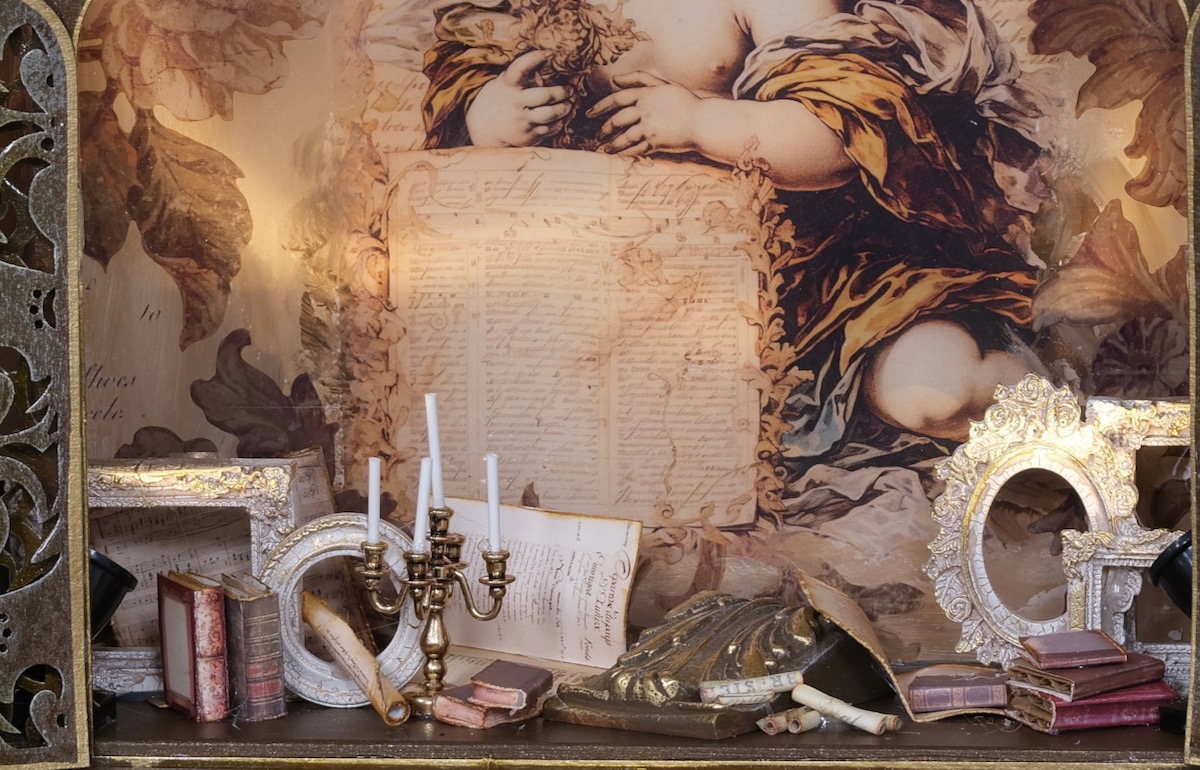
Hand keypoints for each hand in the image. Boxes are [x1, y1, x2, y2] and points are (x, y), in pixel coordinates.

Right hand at [466, 50, 574, 146]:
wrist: (484, 129)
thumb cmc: (500, 100)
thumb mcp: (502, 83)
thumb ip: (519, 75)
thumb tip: (545, 61)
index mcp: (508, 85)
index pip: (519, 69)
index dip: (533, 59)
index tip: (545, 54)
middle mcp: (515, 102)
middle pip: (543, 95)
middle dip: (560, 92)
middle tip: (569, 90)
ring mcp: (522, 120)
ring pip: (549, 114)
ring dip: (563, 108)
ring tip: (568, 104)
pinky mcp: (528, 135)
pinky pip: (549, 129)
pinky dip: (558, 123)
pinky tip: (560, 119)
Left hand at [587, 71, 701, 155]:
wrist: (703, 121)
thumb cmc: (685, 101)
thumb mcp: (664, 84)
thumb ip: (640, 78)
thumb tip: (615, 80)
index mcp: (646, 94)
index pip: (617, 99)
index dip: (600, 106)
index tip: (588, 114)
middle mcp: (646, 110)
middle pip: (617, 119)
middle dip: (604, 129)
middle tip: (598, 136)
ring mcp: (651, 127)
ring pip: (625, 137)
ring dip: (612, 145)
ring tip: (604, 150)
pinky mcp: (657, 141)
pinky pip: (636, 149)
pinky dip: (625, 153)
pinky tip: (618, 156)